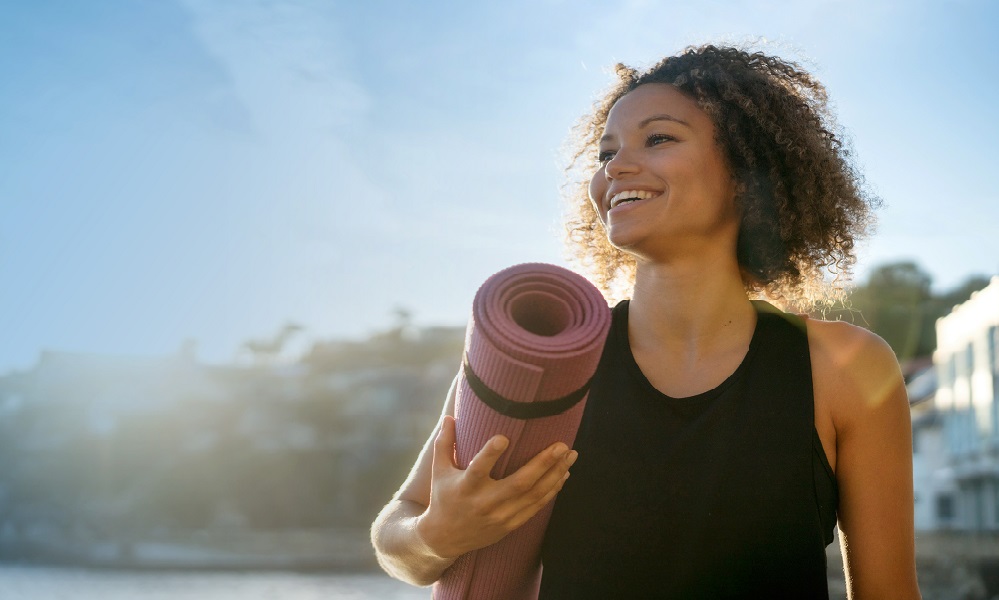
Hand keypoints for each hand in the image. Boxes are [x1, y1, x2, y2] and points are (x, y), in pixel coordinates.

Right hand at [415, 415, 576, 558]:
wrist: (445, 539)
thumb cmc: (443, 499)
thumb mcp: (439, 471)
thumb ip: (444, 443)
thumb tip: (449, 417)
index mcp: (465, 487)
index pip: (478, 469)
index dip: (490, 454)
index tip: (505, 437)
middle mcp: (485, 502)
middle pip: (519, 483)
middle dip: (543, 463)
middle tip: (561, 445)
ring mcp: (500, 516)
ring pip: (534, 495)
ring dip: (555, 474)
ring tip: (570, 455)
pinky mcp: (510, 525)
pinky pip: (536, 507)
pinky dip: (552, 490)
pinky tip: (563, 475)